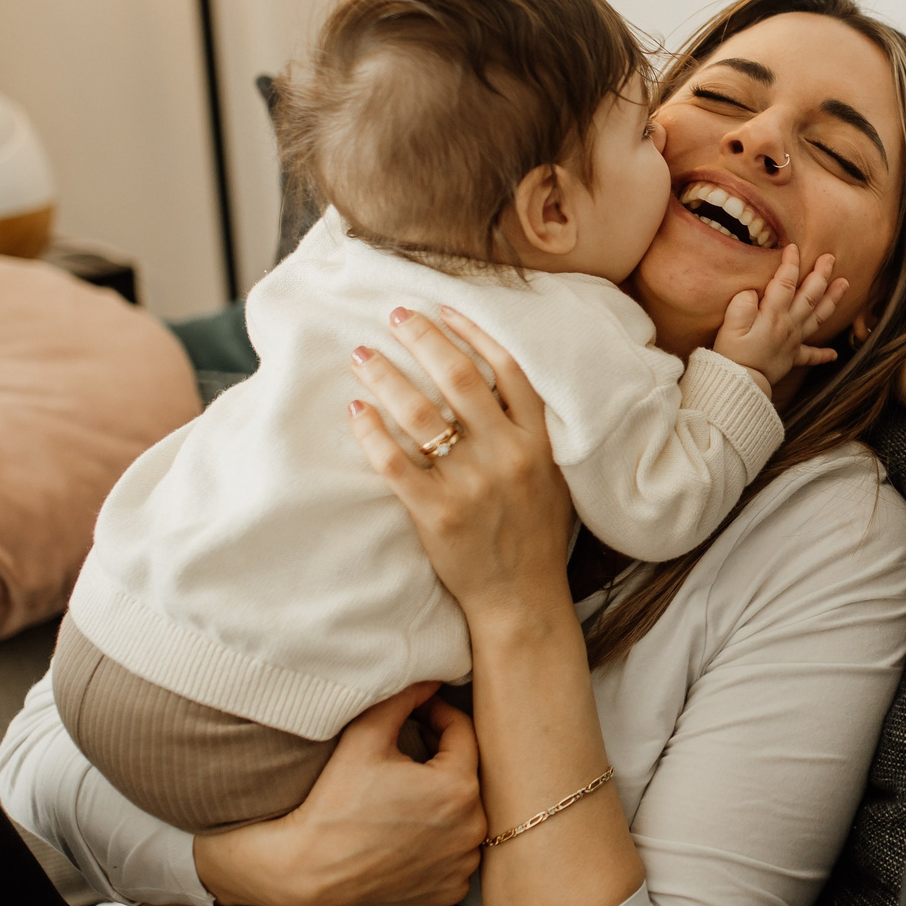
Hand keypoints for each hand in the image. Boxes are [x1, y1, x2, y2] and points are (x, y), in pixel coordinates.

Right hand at [193, 681, 482, 905]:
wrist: (307, 870)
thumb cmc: (334, 802)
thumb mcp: (365, 737)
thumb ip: (402, 699)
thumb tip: (431, 678)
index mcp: (459, 787)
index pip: (464, 733)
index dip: (439, 715)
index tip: (418, 712)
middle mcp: (472, 829)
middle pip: (466, 775)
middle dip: (442, 758)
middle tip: (411, 750)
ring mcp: (463, 864)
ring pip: (464, 815)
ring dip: (444, 800)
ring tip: (409, 792)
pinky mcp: (450, 890)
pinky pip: (456, 853)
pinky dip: (441, 841)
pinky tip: (412, 832)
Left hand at [346, 305, 575, 622]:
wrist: (522, 598)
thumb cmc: (533, 534)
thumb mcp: (550, 474)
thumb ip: (526, 430)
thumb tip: (489, 379)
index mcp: (537, 441)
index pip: (506, 368)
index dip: (472, 332)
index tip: (442, 308)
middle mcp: (508, 455)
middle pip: (458, 378)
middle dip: (421, 338)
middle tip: (393, 316)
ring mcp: (472, 485)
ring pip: (421, 413)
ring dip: (386, 376)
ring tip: (362, 355)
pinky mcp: (438, 514)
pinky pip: (395, 462)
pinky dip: (372, 432)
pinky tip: (356, 410)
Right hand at [711, 245, 846, 387]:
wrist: (740, 384)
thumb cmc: (732, 354)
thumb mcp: (730, 325)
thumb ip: (742, 304)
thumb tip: (753, 291)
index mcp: (773, 314)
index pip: (785, 283)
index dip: (790, 264)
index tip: (793, 248)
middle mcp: (788, 325)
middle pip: (809, 295)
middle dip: (820, 275)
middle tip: (830, 258)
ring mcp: (793, 341)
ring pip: (818, 317)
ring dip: (832, 300)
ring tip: (845, 284)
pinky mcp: (791, 358)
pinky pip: (810, 356)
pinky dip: (823, 354)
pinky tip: (834, 354)